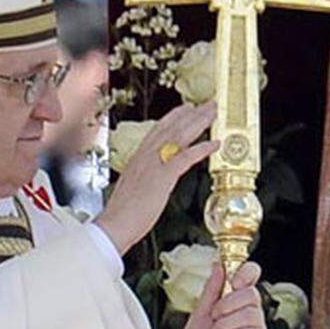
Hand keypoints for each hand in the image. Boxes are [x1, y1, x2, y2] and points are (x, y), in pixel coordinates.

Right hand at [97, 101, 217, 256]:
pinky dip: (202, 148)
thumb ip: (145, 177)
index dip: (174, 117)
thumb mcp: (133, 187)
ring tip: (213, 113)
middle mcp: (146, 156)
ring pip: (179, 136)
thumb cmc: (122, 213)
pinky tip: (215, 143)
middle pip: (172, 127)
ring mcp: (154, 164)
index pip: (158, 130)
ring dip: (199, 122)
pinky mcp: (163, 177)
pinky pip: (186, 157)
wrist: (114, 225)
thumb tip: (153, 178)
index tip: (186, 108)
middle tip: (207, 104)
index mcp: (138, 158)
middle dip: (191, 114)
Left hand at [177, 259, 266, 328]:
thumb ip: (211, 291)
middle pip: (251, 294)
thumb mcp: (200, 314)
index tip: (234, 280)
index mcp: (236, 298)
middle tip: (213, 318)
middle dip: (227, 304)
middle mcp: (250, 311)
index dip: (246, 271)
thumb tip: (219, 265)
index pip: (251, 274)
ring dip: (225, 326)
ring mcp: (256, 328)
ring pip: (250, 315)